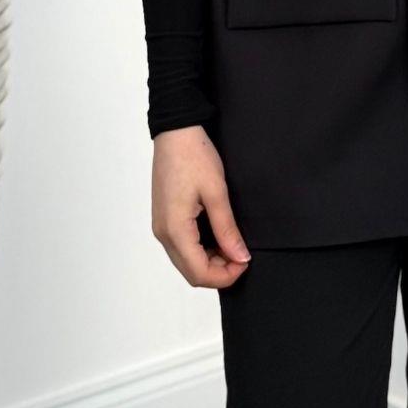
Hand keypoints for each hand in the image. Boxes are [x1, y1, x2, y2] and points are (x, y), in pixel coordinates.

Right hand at [152, 125, 250, 287]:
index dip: (225, 276)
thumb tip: (240, 257)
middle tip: (242, 256)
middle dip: (218, 272)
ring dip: (209, 262)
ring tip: (232, 246)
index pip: (198, 272)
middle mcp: (163, 233)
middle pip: (190, 272)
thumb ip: (227, 229)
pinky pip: (181, 247)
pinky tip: (218, 237)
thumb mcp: (216, 192)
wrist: (175, 131)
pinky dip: (200, 250)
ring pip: (185, 261)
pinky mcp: (164, 218)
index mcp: (174, 229)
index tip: (245, 262)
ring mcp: (161, 226)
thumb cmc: (195, 156)